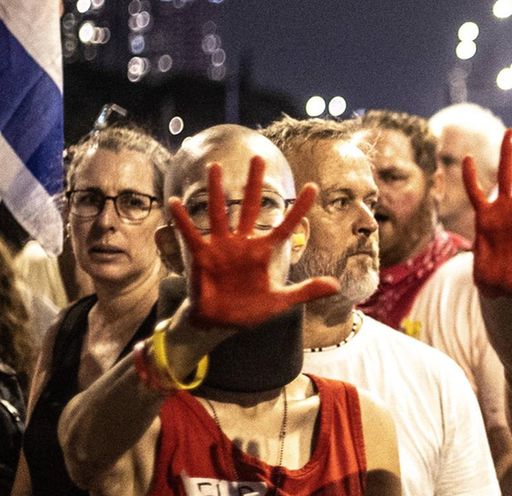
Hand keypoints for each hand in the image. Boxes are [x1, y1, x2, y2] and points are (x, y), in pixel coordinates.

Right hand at [169, 156, 337, 328]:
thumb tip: (336, 286)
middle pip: (250, 207)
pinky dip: (182, 220)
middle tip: (258, 157)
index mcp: (263, 252)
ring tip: (215, 167)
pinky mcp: (201, 256)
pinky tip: (175, 202)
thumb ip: (306, 291)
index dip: (299, 208)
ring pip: (220, 213)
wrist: (221, 322)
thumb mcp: (281, 302)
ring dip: (217, 191)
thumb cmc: (250, 309)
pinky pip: (191, 234)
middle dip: (254, 183)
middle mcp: (242, 244)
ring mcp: (221, 247)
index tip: (312, 187)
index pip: (285, 226)